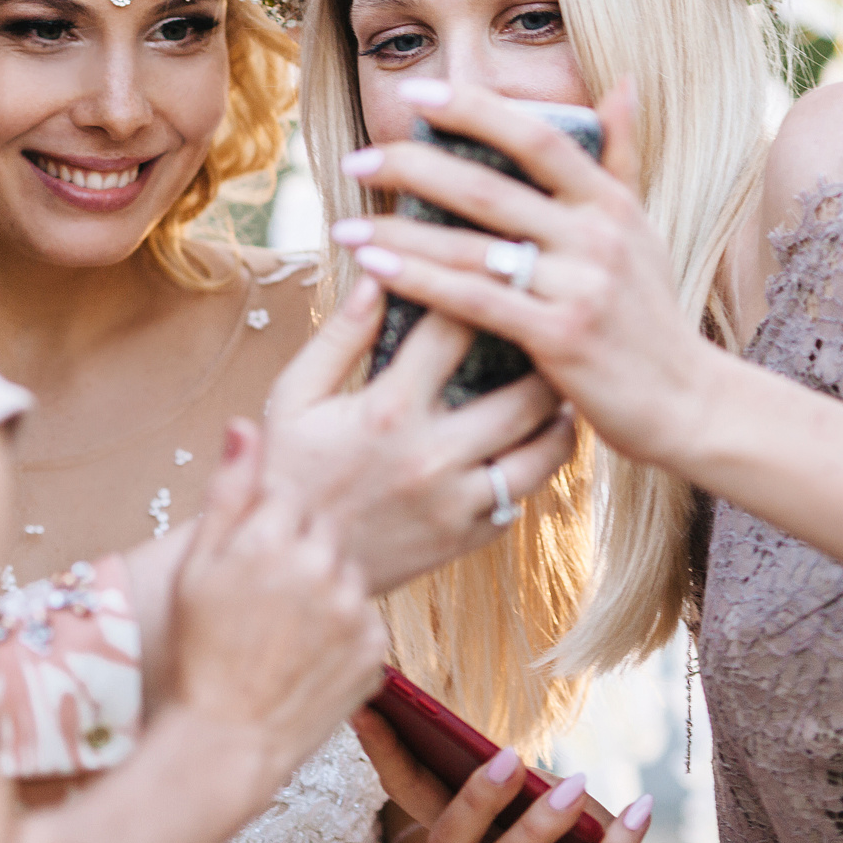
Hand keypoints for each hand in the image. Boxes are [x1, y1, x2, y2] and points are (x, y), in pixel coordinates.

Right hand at [171, 420, 388, 787]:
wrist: (227, 741)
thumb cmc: (201, 654)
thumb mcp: (196, 568)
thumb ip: (228, 491)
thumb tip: (244, 424)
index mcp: (270, 536)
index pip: (288, 497)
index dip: (266, 528)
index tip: (252, 560)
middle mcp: (320, 564)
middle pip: (323, 530)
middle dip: (300, 552)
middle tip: (268, 599)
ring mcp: (354, 607)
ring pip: (346, 572)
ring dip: (324, 589)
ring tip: (286, 632)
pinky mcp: (377, 646)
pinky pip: (364, 617)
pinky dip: (342, 629)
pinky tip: (307, 654)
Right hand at [260, 271, 580, 594]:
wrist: (284, 567)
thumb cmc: (285, 472)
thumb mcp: (294, 397)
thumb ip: (340, 337)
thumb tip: (376, 276)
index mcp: (389, 409)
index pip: (455, 329)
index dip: (477, 293)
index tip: (491, 275)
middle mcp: (433, 454)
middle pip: (527, 393)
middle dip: (544, 358)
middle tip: (549, 336)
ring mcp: (455, 502)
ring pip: (544, 452)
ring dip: (558, 417)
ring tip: (556, 393)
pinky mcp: (464, 539)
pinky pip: (522, 498)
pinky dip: (531, 469)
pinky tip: (525, 446)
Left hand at [332, 80, 715, 468]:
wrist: (687, 401)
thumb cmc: (650, 314)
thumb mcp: (642, 228)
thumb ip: (620, 158)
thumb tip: (620, 84)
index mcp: (609, 203)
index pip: (537, 137)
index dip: (475, 108)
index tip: (417, 92)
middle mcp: (597, 236)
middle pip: (490, 187)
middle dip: (415, 167)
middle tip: (357, 159)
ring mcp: (579, 287)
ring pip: (473, 247)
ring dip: (400, 232)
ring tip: (344, 223)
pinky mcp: (560, 338)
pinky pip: (474, 301)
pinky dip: (419, 281)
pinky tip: (375, 268)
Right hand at [352, 705, 679, 842]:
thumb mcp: (549, 802)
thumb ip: (520, 781)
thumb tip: (498, 752)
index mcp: (463, 841)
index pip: (411, 794)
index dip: (385, 754)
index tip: (367, 705)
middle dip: (473, 800)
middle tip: (510, 757)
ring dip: (537, 826)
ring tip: (577, 785)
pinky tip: (639, 810)